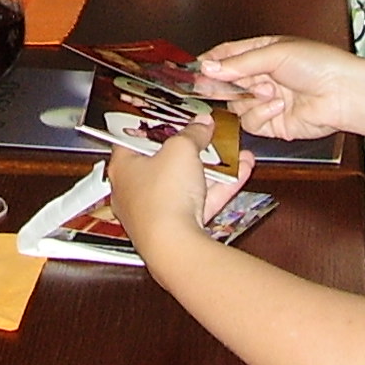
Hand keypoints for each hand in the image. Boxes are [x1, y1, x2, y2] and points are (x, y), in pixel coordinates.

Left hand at [107, 117, 253, 250]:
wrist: (176, 247)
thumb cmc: (163, 197)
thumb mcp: (181, 149)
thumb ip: (193, 133)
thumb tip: (201, 124)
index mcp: (123, 167)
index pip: (133, 139)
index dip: (155, 125)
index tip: (174, 118)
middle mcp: (135, 191)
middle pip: (165, 162)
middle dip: (193, 149)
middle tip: (208, 135)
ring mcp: (158, 212)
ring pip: (187, 184)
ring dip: (214, 167)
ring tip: (233, 150)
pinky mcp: (178, 229)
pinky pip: (201, 202)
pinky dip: (220, 187)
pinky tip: (241, 171)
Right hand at [198, 35, 360, 139]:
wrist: (344, 93)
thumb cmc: (317, 63)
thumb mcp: (274, 53)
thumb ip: (239, 63)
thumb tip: (208, 68)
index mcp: (262, 53)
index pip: (227, 55)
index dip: (210, 62)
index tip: (193, 69)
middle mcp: (261, 77)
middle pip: (227, 82)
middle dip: (223, 84)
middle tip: (214, 86)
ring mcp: (266, 101)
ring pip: (236, 104)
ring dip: (248, 98)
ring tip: (267, 91)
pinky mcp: (273, 124)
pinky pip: (252, 122)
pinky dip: (261, 114)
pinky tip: (278, 106)